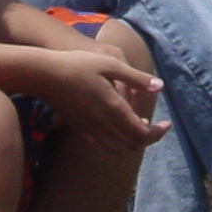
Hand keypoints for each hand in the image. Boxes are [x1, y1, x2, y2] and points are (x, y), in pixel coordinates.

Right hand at [27, 47, 168, 152]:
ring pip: (117, 147)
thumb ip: (136, 78)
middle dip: (148, 138)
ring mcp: (88, 128)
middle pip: (131, 144)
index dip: (158, 132)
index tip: (167, 124)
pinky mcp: (78, 127)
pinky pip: (101, 144)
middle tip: (158, 126)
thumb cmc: (78, 64)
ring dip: (132, 141)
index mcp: (113, 109)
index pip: (141, 133)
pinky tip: (117, 126)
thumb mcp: (111, 64)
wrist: (43, 75)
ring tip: (140, 125)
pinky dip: (116, 141)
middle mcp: (102, 124)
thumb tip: (160, 87)